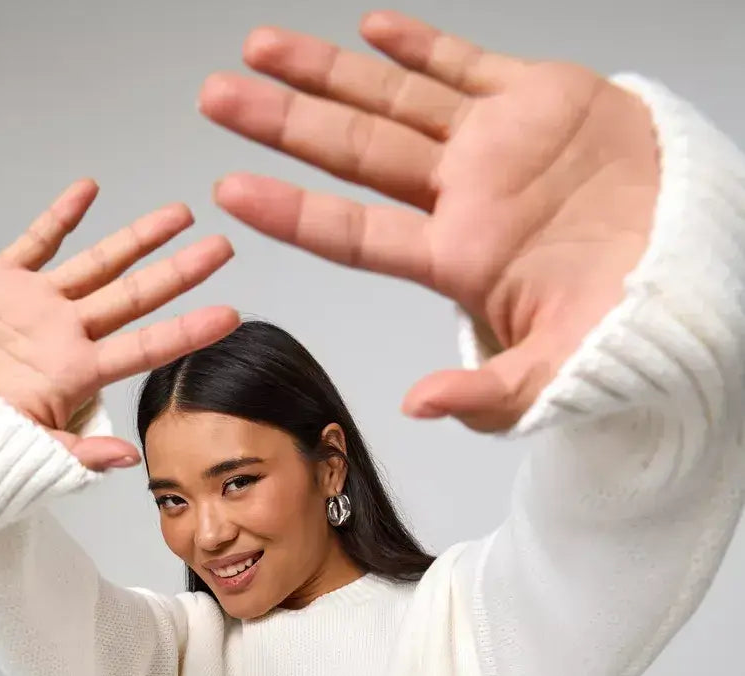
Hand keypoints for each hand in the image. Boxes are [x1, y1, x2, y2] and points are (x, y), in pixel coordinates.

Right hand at [0, 180, 238, 468]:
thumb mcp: (33, 455)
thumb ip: (82, 458)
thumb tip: (132, 459)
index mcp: (79, 370)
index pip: (147, 346)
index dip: (189, 330)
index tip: (230, 315)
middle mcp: (68, 331)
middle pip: (135, 295)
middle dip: (179, 271)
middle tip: (223, 248)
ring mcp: (38, 304)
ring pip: (98, 262)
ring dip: (137, 237)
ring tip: (179, 214)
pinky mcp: (1, 280)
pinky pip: (37, 241)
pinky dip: (61, 215)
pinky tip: (88, 189)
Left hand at [199, 9, 659, 430]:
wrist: (691, 265)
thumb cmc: (621, 328)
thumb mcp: (552, 379)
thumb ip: (485, 392)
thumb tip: (417, 406)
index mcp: (456, 260)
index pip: (354, 231)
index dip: (292, 209)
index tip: (229, 189)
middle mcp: (460, 199)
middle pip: (354, 153)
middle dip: (284, 122)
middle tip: (215, 98)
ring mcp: (493, 147)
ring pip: (394, 102)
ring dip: (327, 75)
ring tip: (259, 49)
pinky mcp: (537, 101)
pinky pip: (466, 66)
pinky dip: (420, 47)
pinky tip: (371, 28)